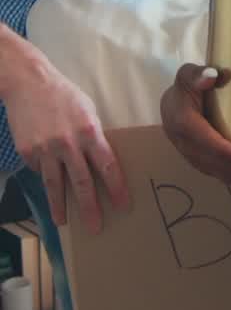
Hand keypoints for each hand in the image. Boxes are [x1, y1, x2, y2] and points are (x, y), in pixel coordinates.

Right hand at [5, 60, 129, 233]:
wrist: (29, 82)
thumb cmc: (63, 95)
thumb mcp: (87, 110)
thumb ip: (93, 135)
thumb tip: (98, 160)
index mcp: (89, 131)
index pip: (107, 166)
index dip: (116, 188)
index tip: (123, 205)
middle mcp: (68, 143)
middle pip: (82, 182)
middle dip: (90, 208)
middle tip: (96, 227)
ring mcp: (45, 149)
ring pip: (55, 185)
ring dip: (60, 206)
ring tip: (64, 222)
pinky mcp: (28, 152)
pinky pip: (39, 169)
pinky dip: (44, 174)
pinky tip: (46, 177)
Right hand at [160, 64, 230, 202]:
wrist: (171, 108)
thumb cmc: (186, 88)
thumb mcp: (186, 76)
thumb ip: (196, 75)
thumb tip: (212, 75)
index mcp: (187, 128)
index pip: (214, 145)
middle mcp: (194, 151)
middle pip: (227, 168)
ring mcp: (203, 163)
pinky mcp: (212, 168)